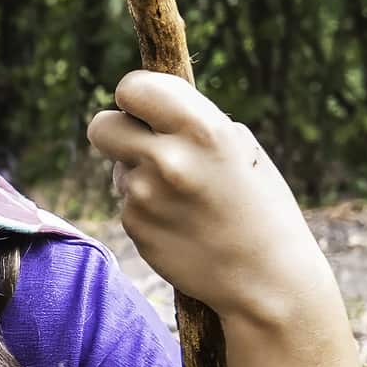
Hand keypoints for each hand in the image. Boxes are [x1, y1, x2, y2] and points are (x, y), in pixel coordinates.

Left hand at [86, 73, 338, 333]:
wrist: (266, 279)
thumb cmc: (262, 207)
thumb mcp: (242, 150)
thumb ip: (193, 124)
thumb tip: (147, 110)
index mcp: (202, 129)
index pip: (132, 87)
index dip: (135, 96)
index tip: (145, 107)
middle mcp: (167, 158)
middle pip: (100, 125)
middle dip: (117, 131)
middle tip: (144, 144)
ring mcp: (144, 195)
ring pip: (117, 167)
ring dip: (139, 173)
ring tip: (186, 198)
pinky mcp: (133, 225)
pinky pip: (126, 201)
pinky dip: (145, 207)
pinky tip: (181, 223)